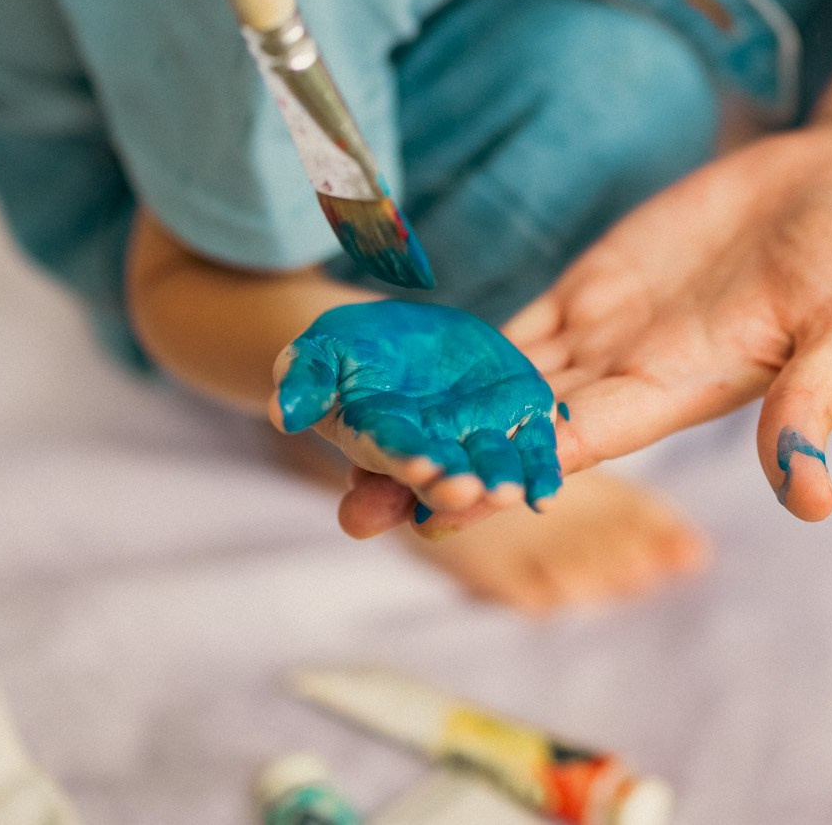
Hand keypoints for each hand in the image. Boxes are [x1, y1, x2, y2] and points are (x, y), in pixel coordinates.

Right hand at [272, 301, 563, 524]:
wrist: (404, 338)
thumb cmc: (351, 351)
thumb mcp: (321, 350)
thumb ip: (305, 378)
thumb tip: (285, 413)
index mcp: (379, 439)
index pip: (388, 453)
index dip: (400, 459)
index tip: (413, 464)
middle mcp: (430, 453)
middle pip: (440, 476)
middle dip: (450, 487)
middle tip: (463, 490)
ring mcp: (476, 441)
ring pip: (489, 470)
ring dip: (497, 484)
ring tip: (507, 493)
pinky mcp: (517, 421)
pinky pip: (534, 449)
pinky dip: (541, 470)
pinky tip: (546, 490)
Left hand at [342, 126, 831, 536]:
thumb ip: (818, 402)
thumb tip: (811, 501)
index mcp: (679, 393)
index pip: (576, 443)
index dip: (510, 469)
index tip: (443, 494)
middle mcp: (627, 378)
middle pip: (514, 432)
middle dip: (439, 465)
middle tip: (353, 497)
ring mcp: (602, 334)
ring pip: (495, 388)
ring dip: (426, 418)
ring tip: (337, 441)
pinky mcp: (589, 289)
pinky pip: (507, 331)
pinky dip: (449, 352)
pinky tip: (386, 368)